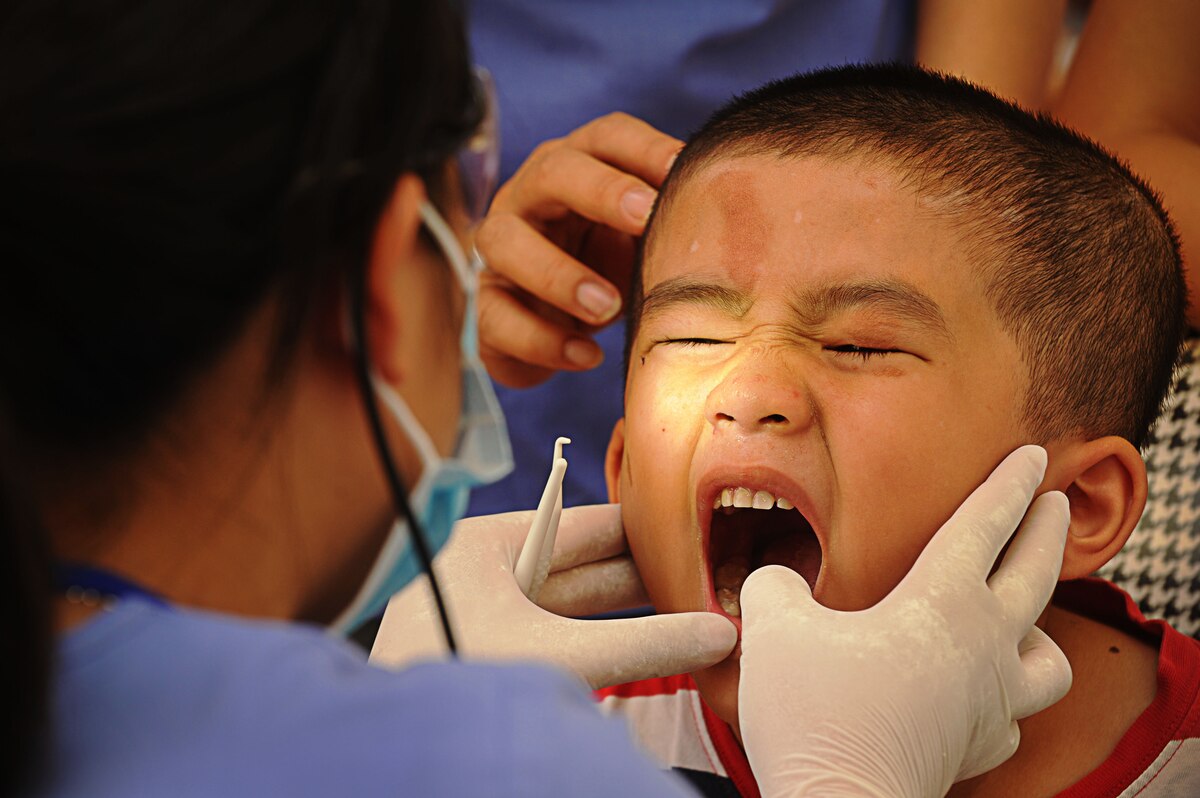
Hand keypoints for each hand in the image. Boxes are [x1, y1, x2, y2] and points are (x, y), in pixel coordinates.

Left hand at [369, 503, 736, 688]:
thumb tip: (718, 634)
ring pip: (564, 605)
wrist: (400, 747)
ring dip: (619, 613)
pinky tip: (627, 647)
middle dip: (637, 577)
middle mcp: (481, 570)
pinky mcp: (480, 652)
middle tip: (697, 578)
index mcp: (488, 544)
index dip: (640, 530)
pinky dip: (591, 640)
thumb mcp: (564, 655)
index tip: (688, 534)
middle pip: (577, 566)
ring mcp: (477, 614)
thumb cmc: (460, 678)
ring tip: (676, 612)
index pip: (581, 524)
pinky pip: (548, 635)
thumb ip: (647, 646)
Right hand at [475, 113, 680, 386]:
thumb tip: (744, 204)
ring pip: (504, 242)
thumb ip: (678, 217)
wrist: (563, 326)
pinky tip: (587, 355)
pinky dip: (543, 339)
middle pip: (550, 171)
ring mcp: (501, 248)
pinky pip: (496, 316)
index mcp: (579, 166)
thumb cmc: (614, 265)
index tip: (682, 172)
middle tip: (644, 218)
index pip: (606, 137)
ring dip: (557, 273)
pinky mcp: (487, 303)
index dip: (643, 148)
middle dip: (599, 191)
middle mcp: (531, 195)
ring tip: (608, 308)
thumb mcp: (646, 239)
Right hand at [738, 445, 1071, 797]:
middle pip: (1036, 576)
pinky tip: (977, 693)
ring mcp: (989, 702)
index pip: (986, 526)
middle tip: (1056, 502)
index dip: (1010, 484)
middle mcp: (983, 647)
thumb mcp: (774, 627)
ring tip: (1023, 618)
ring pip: (1049, 657)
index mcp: (942, 602)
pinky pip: (1011, 716)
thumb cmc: (815, 711)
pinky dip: (1002, 695)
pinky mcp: (977, 747)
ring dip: (1041, 627)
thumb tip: (775, 580)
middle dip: (1048, 531)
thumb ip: (775, 586)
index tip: (1035, 455)